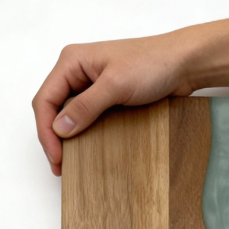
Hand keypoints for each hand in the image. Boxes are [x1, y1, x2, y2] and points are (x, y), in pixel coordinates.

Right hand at [31, 29, 199, 175]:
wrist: (183, 65)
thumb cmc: (152, 64)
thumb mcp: (116, 85)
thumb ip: (87, 106)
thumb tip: (60, 128)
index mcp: (72, 62)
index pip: (45, 99)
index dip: (46, 131)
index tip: (57, 158)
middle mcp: (78, 73)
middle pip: (53, 109)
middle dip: (53, 138)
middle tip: (61, 166)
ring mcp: (93, 86)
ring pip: (69, 116)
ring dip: (68, 138)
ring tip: (71, 163)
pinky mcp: (108, 98)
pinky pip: (88, 119)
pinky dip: (85, 135)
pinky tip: (88, 150)